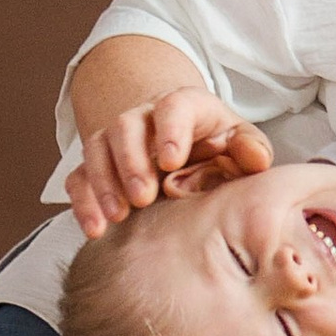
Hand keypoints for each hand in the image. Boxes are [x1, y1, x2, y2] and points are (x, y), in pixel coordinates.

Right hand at [69, 93, 271, 236]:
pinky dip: (83, 202)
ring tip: (117, 216)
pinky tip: (94, 228)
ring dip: (104, 183)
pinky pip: (79, 176)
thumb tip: (256, 159)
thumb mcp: (239, 140)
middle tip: (143, 197)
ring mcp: (115, 140)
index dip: (170, 131)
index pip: (173, 108)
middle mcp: (143, 118)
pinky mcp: (97, 164)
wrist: (182, 141)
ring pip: (97, 148)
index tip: (171, 162)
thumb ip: (250, 149)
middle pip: (126, 126)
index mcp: (184, 106)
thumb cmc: (215, 143)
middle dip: (131, 162)